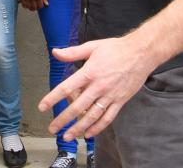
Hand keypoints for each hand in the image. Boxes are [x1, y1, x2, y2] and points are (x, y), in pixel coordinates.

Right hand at [19, 0, 47, 10]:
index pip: (40, 6)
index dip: (41, 6)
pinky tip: (27, 4)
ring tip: (32, 5)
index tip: (41, 4)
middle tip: (36, 5)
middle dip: (36, 8)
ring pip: (28, 7)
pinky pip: (23, 4)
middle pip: (34, 8)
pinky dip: (25, 5)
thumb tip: (47, 4)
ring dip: (30, 7)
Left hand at [38, 35, 154, 141]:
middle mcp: (98, 86)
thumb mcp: (92, 46)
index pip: (67, 87)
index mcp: (89, 72)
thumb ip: (72, 52)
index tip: (42, 106)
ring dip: (79, 128)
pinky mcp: (120, 101)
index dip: (53, 98)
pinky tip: (89, 134)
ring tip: (68, 136)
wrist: (140, 53)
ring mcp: (110, 96)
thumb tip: (55, 52)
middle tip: (52, 128)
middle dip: (63, 119)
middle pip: (78, 106)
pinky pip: (108, 118)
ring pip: (92, 116)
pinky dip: (98, 128)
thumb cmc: (115, 48)